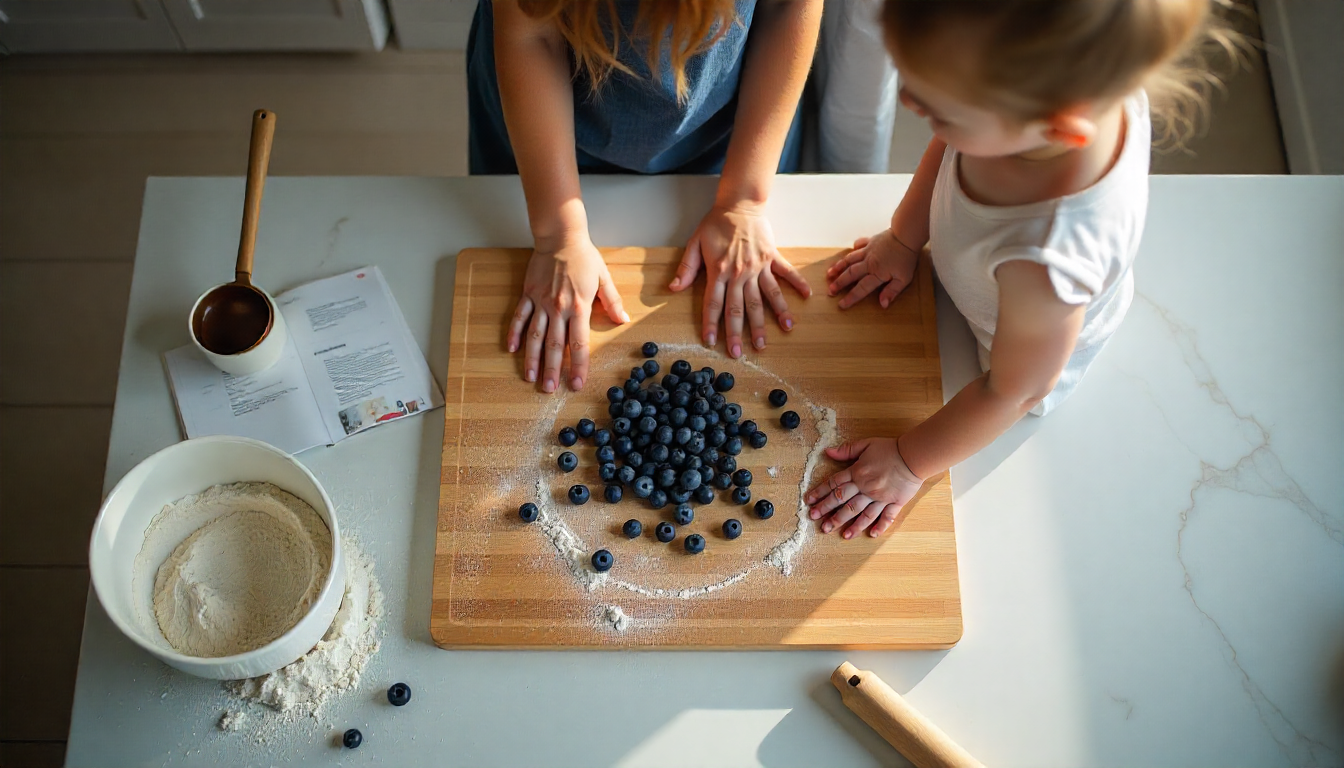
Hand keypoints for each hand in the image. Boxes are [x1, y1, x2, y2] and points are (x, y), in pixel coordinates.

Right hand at [506, 234, 628, 392]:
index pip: (578, 344)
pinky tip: (512, 349)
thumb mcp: (604, 278)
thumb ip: (612, 301)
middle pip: (554, 346)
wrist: (560, 236)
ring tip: (530, 378)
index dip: (578, 366)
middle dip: (552, 370)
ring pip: (534, 336)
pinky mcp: (528, 294)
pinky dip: (514, 334)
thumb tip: (623, 321)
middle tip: (549, 390)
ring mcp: (540, 302)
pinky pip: (519, 317)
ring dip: (531, 359)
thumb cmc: (584, 257)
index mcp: (579, 307)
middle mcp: (558, 308)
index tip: (576, 384)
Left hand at [670, 203, 810, 357]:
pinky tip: (806, 297)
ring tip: (772, 338)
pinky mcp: (772, 257)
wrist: (740, 203)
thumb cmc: (716, 223)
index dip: (712, 324)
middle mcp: (740, 273)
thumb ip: (687, 268)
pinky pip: (786, 273)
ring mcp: (758, 267)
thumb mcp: (695, 243)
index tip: (712, 342)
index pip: (714, 304)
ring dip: (768, 320)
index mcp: (719, 271)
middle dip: (738, 333)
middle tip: (741, 353)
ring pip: (764, 298)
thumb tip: (673, 288)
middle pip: (739, 309)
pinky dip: (797, 285)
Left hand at [805, 438, 923, 538]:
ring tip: (841, 535)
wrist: (913, 455)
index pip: (834, 484)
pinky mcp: (895, 502)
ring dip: (851, 525)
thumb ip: (846, 450)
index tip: (809, 502)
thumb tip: (828, 452)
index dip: (820, 493)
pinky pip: (886, 517)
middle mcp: (866, 487)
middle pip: (844, 502)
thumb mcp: (866, 444)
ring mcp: (880, 497)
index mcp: (857, 473)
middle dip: (829, 513)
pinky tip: (872, 535)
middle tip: (818, 523)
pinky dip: (880, 526)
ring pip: (862, 513)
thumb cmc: (890, 449)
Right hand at [826, 229, 918, 308]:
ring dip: (839, 267)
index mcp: (876, 273)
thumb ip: (892, 291)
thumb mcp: (903, 279)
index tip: (841, 304)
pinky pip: (859, 244)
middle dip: (839, 283)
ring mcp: (868, 250)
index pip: (861, 288)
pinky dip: (854, 248)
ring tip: (829, 273)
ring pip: (849, 260)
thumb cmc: (907, 258)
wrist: (906, 235)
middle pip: (850, 274)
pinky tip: (850, 251)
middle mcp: (868, 262)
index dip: (851, 298)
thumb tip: (882, 304)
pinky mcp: (871, 241)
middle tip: (830, 291)